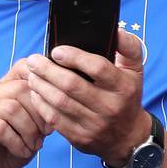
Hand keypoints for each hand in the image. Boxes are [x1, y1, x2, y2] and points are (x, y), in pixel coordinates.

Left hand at [24, 30, 150, 163]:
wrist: (127, 138)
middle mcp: (110, 107)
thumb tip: (116, 29)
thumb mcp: (134, 71)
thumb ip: (128, 47)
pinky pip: (54, 119)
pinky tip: (36, 93)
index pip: (97, 68)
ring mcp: (94, 125)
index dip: (74, 57)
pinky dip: (41, 104)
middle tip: (33, 60)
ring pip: (60, 102)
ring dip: (41, 86)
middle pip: (71, 85)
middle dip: (47, 70)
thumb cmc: (127, 96)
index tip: (57, 51)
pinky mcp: (80, 138)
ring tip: (32, 74)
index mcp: (123, 87)